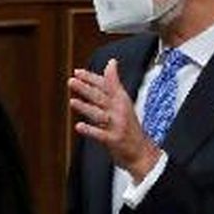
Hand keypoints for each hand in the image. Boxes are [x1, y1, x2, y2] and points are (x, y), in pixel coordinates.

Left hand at [69, 59, 160, 178]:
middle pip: (101, 98)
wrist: (142, 151)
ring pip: (99, 114)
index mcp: (122, 100)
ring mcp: (117, 125)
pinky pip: (100, 135)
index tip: (77, 72)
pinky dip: (90, 130)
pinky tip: (78, 126)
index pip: (106, 85)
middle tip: (71, 81)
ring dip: (85, 108)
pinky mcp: (114, 140)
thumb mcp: (124, 102)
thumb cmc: (129, 125)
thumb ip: (114, 84)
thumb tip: (111, 62)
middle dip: (86, 89)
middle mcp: (120, 111)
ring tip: (72, 101)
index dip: (91, 78)